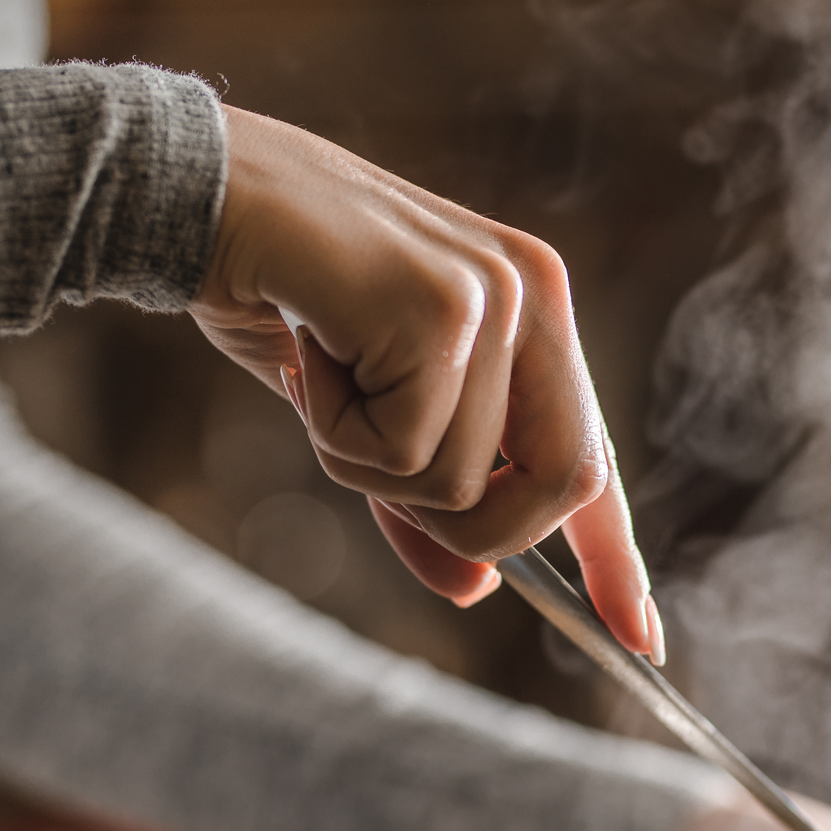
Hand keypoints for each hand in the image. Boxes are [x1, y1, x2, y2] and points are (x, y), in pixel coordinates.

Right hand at [187, 106, 658, 657]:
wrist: (187, 190)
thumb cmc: (276, 292)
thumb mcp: (361, 414)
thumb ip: (424, 495)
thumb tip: (474, 589)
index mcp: (536, 310)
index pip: (592, 454)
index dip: (616, 556)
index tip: (642, 639)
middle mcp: (536, 293)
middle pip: (562, 487)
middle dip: (469, 526)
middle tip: (372, 473)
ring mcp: (496, 294)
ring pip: (463, 483)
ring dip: (364, 464)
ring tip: (320, 376)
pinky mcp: (442, 307)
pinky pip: (404, 452)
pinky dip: (334, 433)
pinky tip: (306, 356)